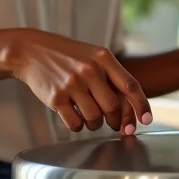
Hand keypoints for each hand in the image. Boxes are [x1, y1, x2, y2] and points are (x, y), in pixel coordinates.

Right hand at [4, 29, 151, 135]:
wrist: (31, 51)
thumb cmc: (68, 57)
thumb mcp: (93, 56)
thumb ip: (111, 77)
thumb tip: (129, 109)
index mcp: (103, 58)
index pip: (130, 85)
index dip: (141, 105)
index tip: (147, 120)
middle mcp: (89, 70)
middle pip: (113, 107)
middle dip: (116, 120)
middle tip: (114, 123)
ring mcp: (72, 84)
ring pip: (95, 118)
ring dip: (96, 125)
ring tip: (90, 117)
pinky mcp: (56, 97)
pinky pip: (75, 124)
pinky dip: (78, 126)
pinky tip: (75, 116)